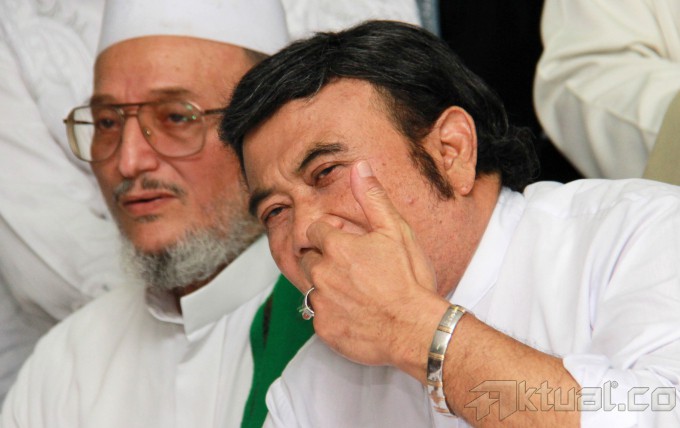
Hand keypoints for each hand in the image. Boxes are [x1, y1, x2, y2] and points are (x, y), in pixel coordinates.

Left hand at [301, 160, 448, 375]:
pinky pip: (320, 317)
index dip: (331, 235)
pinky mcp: (324, 329)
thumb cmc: (410, 280)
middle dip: (324, 260)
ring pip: (313, 289)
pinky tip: (357, 314)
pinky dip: (334, 314)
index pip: (314, 231)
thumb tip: (360, 167)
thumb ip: (373, 198)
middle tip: (355, 270)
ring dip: (328, 288)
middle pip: (308, 259)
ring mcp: (321, 304)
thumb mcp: (396, 231)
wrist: (416, 330)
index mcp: (335, 248)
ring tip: (358, 293)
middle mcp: (321, 274)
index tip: (348, 243)